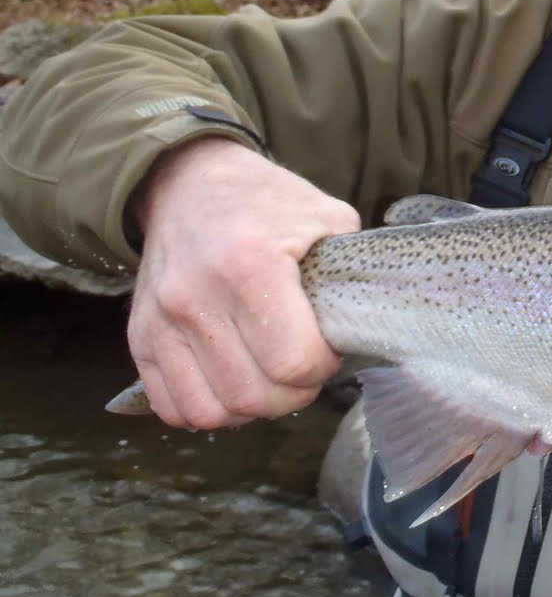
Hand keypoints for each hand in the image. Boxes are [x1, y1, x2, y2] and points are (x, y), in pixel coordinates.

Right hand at [128, 138, 357, 428]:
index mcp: (249, 264)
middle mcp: (196, 297)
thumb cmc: (265, 202)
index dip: (323, 366)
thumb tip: (365, 326)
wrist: (187, 185)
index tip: (328, 347)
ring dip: (251, 408)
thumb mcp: (326, 216)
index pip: (294, 362)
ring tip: (269, 377)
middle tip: (304, 367)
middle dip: (294, 393)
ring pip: (212, 412)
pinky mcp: (140, 337)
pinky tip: (232, 381)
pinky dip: (209, 409)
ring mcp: (161, 321)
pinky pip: (173, 407)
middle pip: (253, 395)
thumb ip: (350, 270)